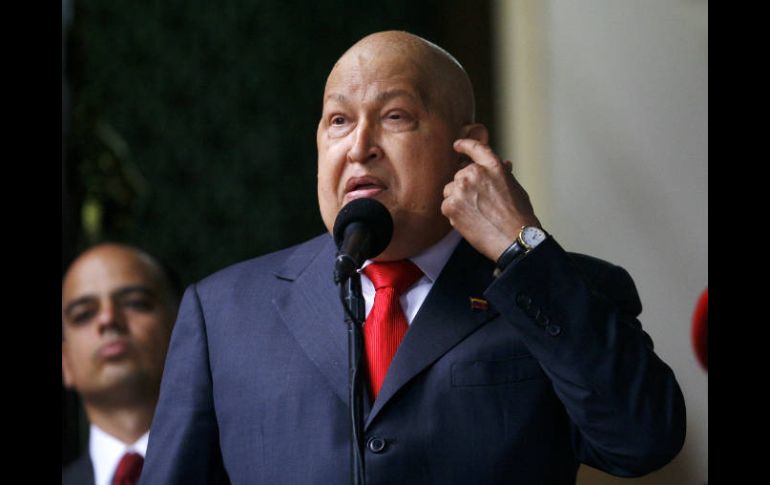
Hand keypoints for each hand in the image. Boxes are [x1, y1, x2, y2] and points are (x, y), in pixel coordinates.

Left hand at [441, 139, 540, 261]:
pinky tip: (469, 221)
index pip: (475, 148)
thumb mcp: (515, 187)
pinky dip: (454, 213)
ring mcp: (461, 188)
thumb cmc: (519, 216)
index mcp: (492, 165)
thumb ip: (502, 174)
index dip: (464, 145)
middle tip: (479, 205)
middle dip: (466, 187)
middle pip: (459, 175)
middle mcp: (474, 173)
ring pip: (450, 190)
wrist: (514, 238)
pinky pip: (446, 205)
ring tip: (476, 214)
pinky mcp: (451, 205)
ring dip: (458, 199)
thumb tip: (504, 164)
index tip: (457, 145)